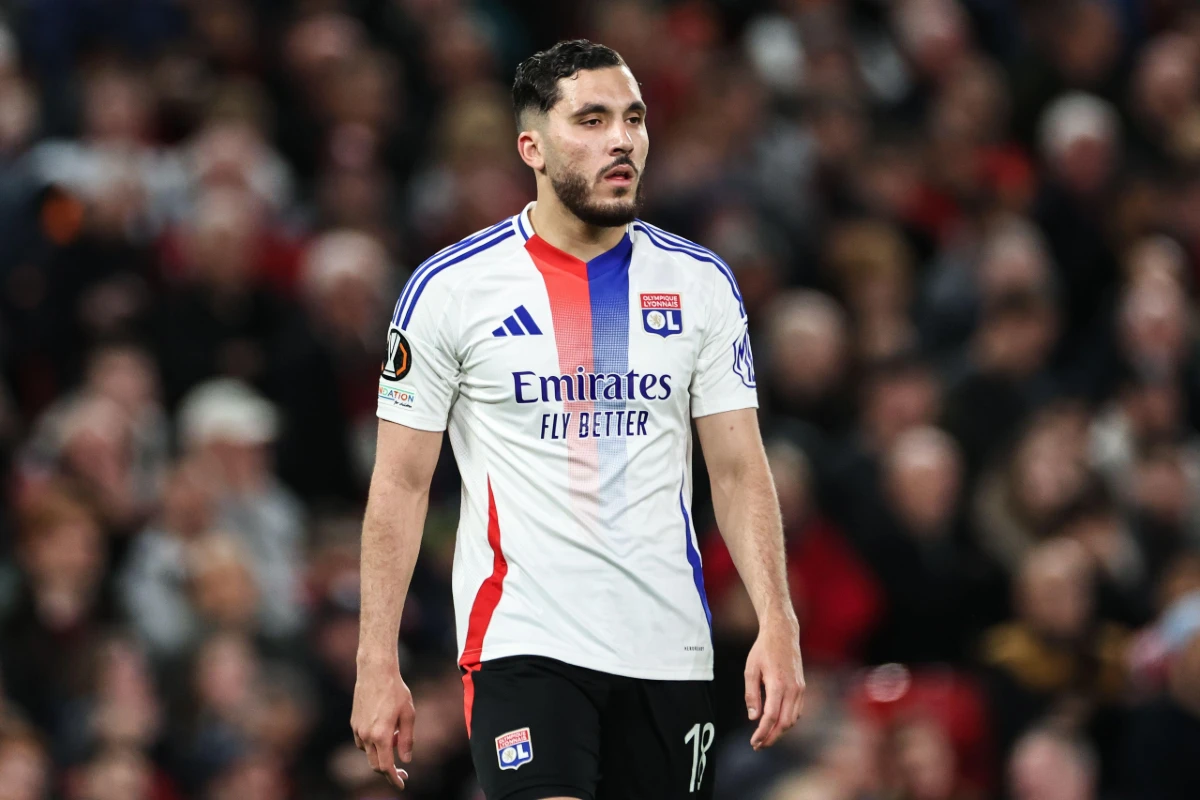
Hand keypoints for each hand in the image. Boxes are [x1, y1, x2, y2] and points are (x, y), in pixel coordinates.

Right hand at [351, 657, 414, 789]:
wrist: (375, 672)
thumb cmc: (396, 691)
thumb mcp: (408, 714)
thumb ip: (407, 739)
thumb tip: (405, 760)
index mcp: (381, 735)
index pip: (386, 766)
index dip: (394, 779)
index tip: (402, 783)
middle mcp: (366, 735)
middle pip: (375, 764)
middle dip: (388, 771)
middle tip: (402, 771)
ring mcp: (357, 729)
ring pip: (368, 753)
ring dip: (381, 754)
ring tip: (396, 738)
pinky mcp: (354, 722)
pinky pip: (362, 741)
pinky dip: (373, 743)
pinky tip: (384, 731)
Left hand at [744, 616, 804, 749]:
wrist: (783, 634)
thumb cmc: (763, 650)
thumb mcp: (750, 670)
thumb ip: (751, 694)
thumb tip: (753, 717)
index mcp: (778, 685)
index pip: (771, 717)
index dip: (762, 733)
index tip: (754, 742)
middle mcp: (792, 689)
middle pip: (784, 723)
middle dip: (772, 737)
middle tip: (758, 745)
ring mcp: (800, 689)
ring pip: (793, 719)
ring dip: (780, 731)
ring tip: (765, 736)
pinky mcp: (802, 687)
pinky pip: (797, 711)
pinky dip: (787, 721)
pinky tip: (776, 723)